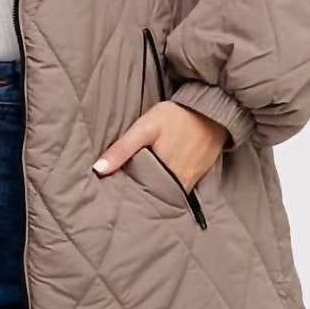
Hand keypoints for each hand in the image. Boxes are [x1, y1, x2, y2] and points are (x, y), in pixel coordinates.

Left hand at [93, 101, 226, 192]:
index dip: (129, 199)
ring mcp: (191, 181)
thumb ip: (122, 149)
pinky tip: (161, 179)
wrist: (212, 109)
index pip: (141, 197)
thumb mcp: (145, 128)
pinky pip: (181, 187)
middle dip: (142, 197)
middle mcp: (179, 183)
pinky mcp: (199, 176)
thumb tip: (98, 170)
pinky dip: (170, 186)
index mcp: (164, 175)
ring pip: (168, 194)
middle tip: (126, 195)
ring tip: (141, 189)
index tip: (116, 199)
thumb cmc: (176, 117)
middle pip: (155, 198)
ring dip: (156, 193)